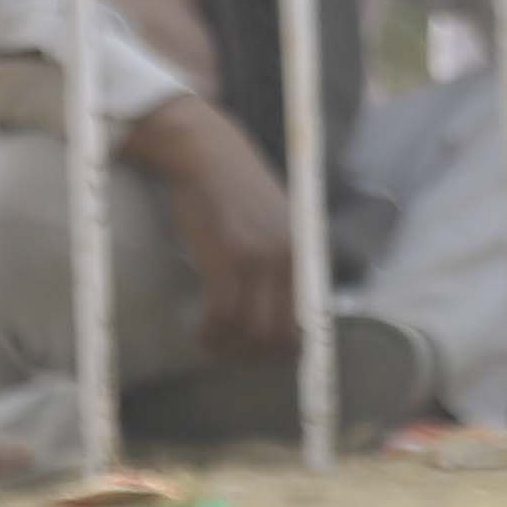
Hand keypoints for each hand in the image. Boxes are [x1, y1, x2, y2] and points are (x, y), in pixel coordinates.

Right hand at [118, 94, 303, 356]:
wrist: (208, 153)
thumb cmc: (235, 188)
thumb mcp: (273, 222)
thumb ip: (282, 259)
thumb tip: (280, 307)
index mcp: (303, 253)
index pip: (307, 322)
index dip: (283, 348)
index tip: (259, 352)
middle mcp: (289, 258)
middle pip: (280, 334)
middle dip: (254, 354)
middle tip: (231, 352)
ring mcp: (261, 258)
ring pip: (251, 330)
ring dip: (228, 347)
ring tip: (211, 342)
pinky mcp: (229, 257)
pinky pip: (222, 315)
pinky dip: (210, 334)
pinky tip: (199, 333)